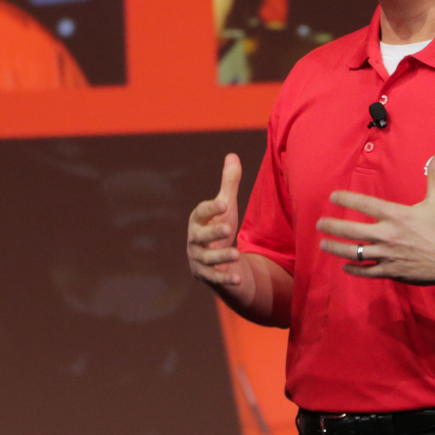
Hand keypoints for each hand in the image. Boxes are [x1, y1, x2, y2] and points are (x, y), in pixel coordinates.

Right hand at [186, 153, 245, 289]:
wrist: (214, 259)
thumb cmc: (218, 226)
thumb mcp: (225, 206)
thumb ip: (229, 184)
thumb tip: (232, 155)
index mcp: (198, 219)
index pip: (201, 212)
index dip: (211, 208)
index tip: (224, 203)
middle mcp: (195, 239)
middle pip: (200, 236)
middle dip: (213, 233)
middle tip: (228, 229)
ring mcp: (199, 258)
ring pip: (208, 259)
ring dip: (221, 258)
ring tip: (236, 255)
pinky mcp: (206, 275)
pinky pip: (215, 278)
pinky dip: (226, 279)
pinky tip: (239, 278)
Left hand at [316, 150, 434, 293]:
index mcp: (396, 215)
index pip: (364, 205)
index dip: (346, 199)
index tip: (333, 197)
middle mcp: (388, 235)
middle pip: (351, 231)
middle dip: (332, 227)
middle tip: (319, 224)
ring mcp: (387, 255)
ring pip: (354, 252)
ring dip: (336, 248)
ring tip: (324, 244)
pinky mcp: (391, 271)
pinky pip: (367, 271)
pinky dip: (354, 269)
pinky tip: (345, 266)